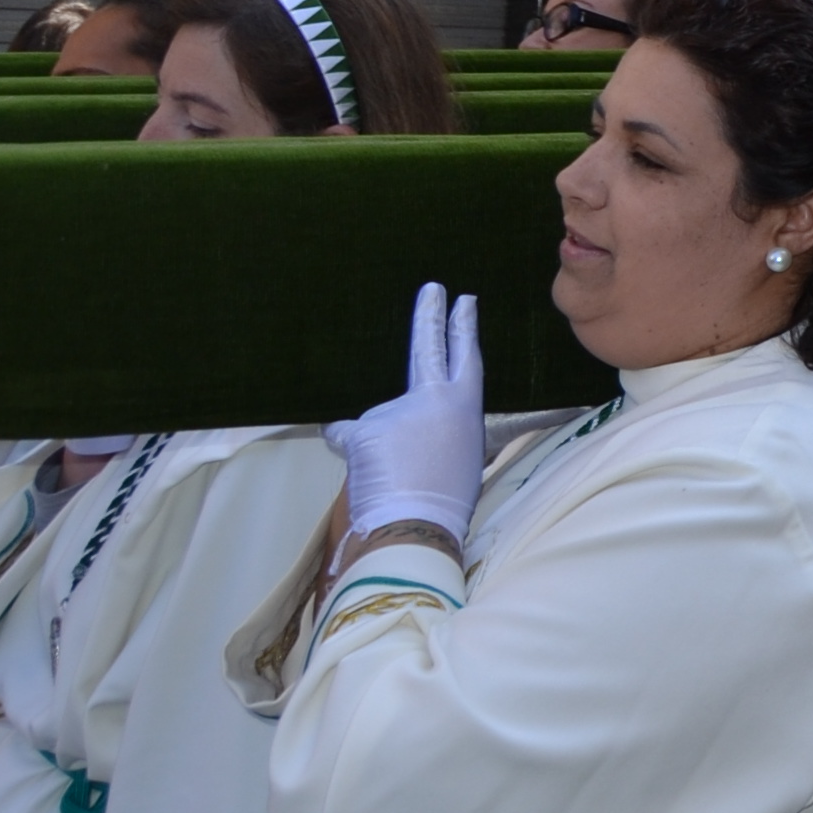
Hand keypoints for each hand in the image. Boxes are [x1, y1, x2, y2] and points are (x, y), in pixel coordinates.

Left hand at [326, 285, 486, 542]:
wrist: (415, 524)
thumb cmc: (443, 499)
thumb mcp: (462, 456)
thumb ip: (438, 429)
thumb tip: (408, 423)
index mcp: (466, 408)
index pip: (466, 356)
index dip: (463, 328)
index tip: (463, 302)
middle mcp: (434, 399)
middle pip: (429, 346)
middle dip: (431, 314)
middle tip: (433, 288)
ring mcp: (396, 410)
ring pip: (378, 418)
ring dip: (381, 443)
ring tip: (396, 475)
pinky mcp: (363, 427)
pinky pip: (346, 435)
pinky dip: (352, 450)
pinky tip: (366, 471)